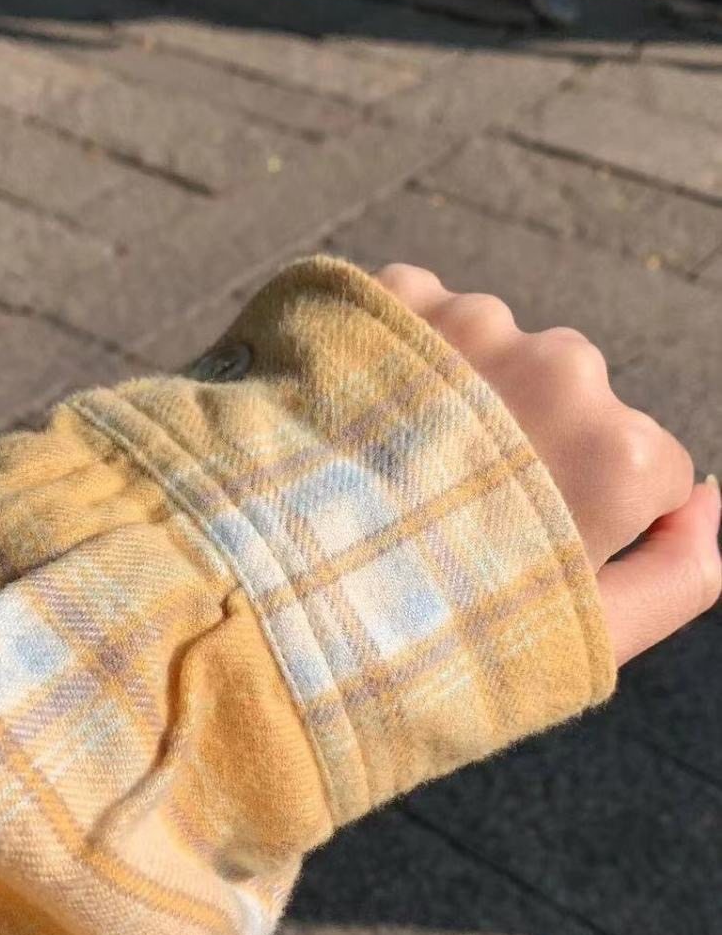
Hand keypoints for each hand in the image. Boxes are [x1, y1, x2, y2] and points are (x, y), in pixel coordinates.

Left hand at [375, 263, 720, 665]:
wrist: (258, 592)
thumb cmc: (425, 635)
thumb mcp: (577, 640)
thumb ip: (682, 575)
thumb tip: (711, 503)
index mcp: (618, 452)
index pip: (645, 470)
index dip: (585, 521)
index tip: (512, 556)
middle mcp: (559, 365)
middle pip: (568, 406)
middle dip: (520, 455)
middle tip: (436, 525)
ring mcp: (469, 320)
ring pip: (491, 359)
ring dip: (454, 405)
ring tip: (381, 484)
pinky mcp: (384, 294)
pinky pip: (416, 320)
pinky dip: (392, 365)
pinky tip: (348, 432)